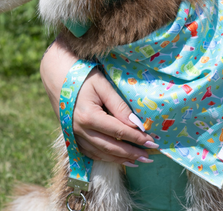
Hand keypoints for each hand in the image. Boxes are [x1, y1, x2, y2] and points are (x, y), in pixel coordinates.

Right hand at [40, 36, 156, 165]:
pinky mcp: (71, 136)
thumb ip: (119, 106)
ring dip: (120, 159)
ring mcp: (73, 135)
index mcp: (88, 116)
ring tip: (138, 161)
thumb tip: (137, 124)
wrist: (56, 75)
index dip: (137, 138)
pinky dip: (105, 158)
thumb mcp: (103, 86)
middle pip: (110, 147)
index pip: (119, 131)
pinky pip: (90, 152)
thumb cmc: (83, 76)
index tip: (152, 142)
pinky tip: (117, 159)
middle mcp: (79, 130)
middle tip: (150, 156)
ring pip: (100, 154)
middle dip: (132, 153)